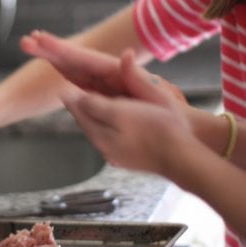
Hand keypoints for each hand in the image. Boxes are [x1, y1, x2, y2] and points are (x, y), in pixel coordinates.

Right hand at [21, 30, 185, 102]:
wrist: (176, 124)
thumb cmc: (165, 111)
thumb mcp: (153, 94)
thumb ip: (135, 76)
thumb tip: (124, 56)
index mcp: (114, 72)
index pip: (81, 58)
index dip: (59, 49)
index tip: (40, 39)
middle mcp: (106, 74)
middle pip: (72, 59)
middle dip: (50, 49)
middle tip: (26, 40)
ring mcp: (103, 83)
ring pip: (72, 67)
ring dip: (53, 56)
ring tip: (32, 44)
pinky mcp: (102, 93)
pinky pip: (78, 79)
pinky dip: (64, 70)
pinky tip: (53, 64)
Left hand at [60, 85, 189, 173]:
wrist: (181, 156)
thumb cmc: (154, 128)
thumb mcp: (121, 112)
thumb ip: (96, 106)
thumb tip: (76, 99)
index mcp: (100, 134)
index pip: (80, 112)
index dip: (73, 98)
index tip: (65, 87)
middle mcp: (105, 147)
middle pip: (87, 124)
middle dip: (80, 109)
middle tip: (73, 95)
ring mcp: (119, 155)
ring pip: (100, 132)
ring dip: (93, 118)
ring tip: (89, 107)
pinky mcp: (133, 158)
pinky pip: (113, 138)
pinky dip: (107, 127)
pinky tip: (112, 123)